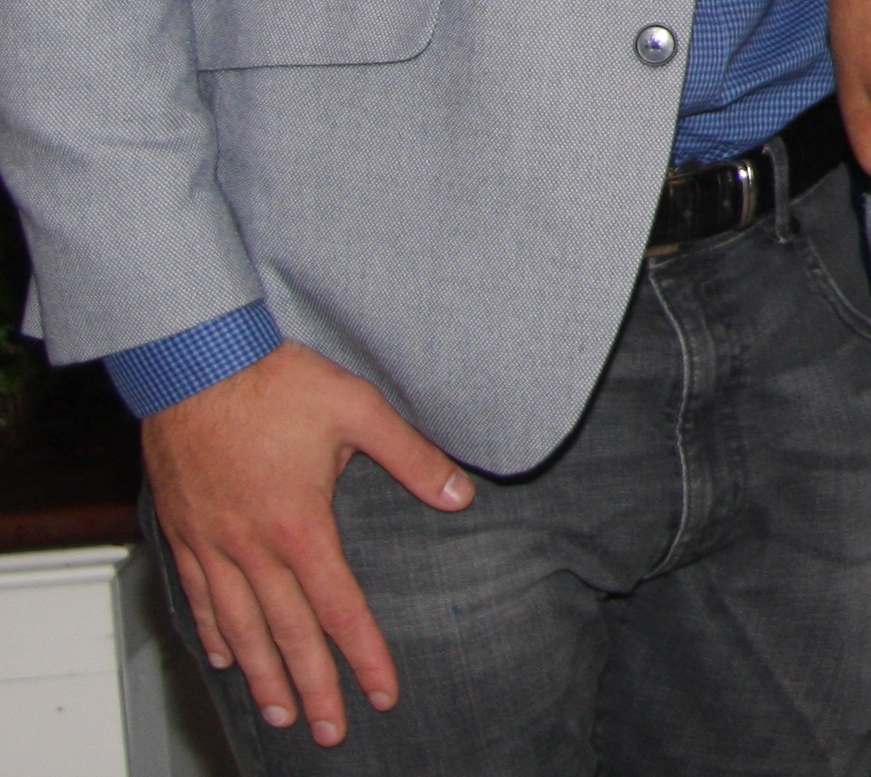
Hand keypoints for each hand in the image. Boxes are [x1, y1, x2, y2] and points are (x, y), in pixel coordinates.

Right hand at [142, 341, 472, 746]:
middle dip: (314, 688)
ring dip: (262, 676)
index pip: (340, 609)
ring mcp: (213, 544)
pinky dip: (213, 633)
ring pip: (239, 628)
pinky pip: (198, 596)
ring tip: (281, 713)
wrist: (193, 362)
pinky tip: (226, 657)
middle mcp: (253, 549)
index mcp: (301, 527)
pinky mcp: (185, 531)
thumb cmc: (277, 382)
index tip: (384, 692)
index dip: (365, 657)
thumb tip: (461, 495)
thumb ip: (413, 456)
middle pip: (288, 635)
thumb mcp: (360, 410)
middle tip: (331, 732)